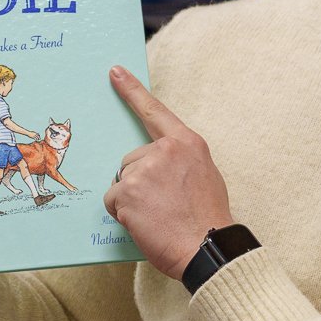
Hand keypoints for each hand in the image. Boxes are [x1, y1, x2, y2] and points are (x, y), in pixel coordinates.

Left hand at [104, 66, 233, 279]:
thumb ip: (179, 162)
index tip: (114, 72)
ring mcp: (144, 170)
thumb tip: (158, 167)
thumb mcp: (205, 176)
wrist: (208, 247)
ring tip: (157, 216)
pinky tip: (146, 223)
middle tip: (161, 205)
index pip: (155, 112)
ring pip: (122, 181)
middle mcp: (164, 151)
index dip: (132, 91)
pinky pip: (113, 200)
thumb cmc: (208, 218)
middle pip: (131, 159)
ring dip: (131, 200)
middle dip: (138, 182)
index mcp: (187, 143)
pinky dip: (123, 214)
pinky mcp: (128, 191)